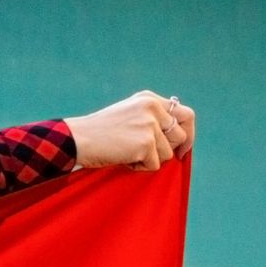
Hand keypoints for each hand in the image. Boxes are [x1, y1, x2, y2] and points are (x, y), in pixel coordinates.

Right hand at [65, 90, 195, 171]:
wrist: (78, 139)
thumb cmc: (99, 132)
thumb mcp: (128, 115)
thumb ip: (151, 119)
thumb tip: (179, 138)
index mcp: (148, 99)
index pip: (184, 114)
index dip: (187, 132)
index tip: (182, 147)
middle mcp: (152, 107)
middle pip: (181, 134)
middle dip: (172, 149)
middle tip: (156, 156)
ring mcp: (150, 124)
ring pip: (168, 153)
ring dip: (150, 159)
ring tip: (127, 153)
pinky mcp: (146, 142)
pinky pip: (154, 165)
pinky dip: (139, 168)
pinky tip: (122, 159)